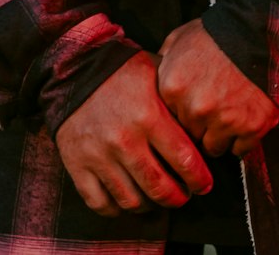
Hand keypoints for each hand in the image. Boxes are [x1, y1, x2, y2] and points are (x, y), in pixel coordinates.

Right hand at [55, 51, 213, 217]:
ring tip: (156, 197)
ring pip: (132, 201)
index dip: (199, 179)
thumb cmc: (122, 72)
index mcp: (149, 115)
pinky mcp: (78, 165)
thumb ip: (178, 97)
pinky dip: (116, 208)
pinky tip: (127, 197)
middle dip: (178, 198)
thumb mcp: (156, 71)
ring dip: (150, 205)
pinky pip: (101, 203)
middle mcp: (124, 139)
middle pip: (159, 188)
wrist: (75, 69)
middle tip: (183, 195)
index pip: (184, 160)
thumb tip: (203, 121)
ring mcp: (99, 155)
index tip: (204, 185)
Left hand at [157, 19, 278, 156]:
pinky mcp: (251, 127)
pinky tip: (243, 117)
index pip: (169, 121)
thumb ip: (162, 64)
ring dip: (219, 136)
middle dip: (198, 126)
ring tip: (227, 113)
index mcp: (173, 88)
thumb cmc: (215, 34)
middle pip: (190, 136)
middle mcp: (196, 109)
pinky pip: (240, 150)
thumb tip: (151, 82)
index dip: (181, 114)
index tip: (189, 107)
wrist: (256, 30)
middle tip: (211, 108)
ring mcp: (224, 120)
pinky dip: (242, 138)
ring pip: (214, 148)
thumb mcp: (178, 39)